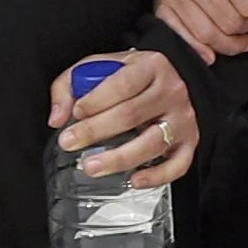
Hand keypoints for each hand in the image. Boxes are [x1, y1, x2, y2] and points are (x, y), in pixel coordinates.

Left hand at [50, 48, 197, 188]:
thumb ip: (71, 85)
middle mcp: (170, 91)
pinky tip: (134, 180)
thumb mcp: (101, 67)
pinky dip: (157, 176)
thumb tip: (57, 117)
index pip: (122, 84)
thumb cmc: (135, 75)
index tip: (75, 113)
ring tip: (92, 166)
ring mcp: (182, 118)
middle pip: (131, 114)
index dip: (96, 100)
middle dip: (95, 131)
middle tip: (70, 142)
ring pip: (152, 142)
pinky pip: (178, 164)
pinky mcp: (190, 140)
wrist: (175, 76)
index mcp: (150, 67)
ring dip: (119, 158)